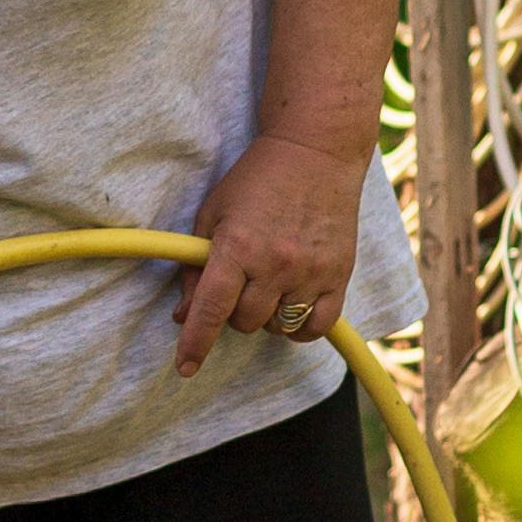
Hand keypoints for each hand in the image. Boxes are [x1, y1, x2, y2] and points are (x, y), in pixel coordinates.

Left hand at [178, 127, 367, 374]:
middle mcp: (276, 264)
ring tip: (268, 282)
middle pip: (244, 323)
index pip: (210, 310)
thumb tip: (182, 316)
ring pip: (278, 327)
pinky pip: (316, 327)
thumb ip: (195, 267)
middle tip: (239, 283)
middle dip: (234, 312)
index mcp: (238, 246)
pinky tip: (292, 305)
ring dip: (265, 316)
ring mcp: (310, 272)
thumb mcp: (212, 214)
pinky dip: (300, 326)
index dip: (194, 343)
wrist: (315, 153)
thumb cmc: (255, 181)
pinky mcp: (338, 275)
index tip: (185, 367)